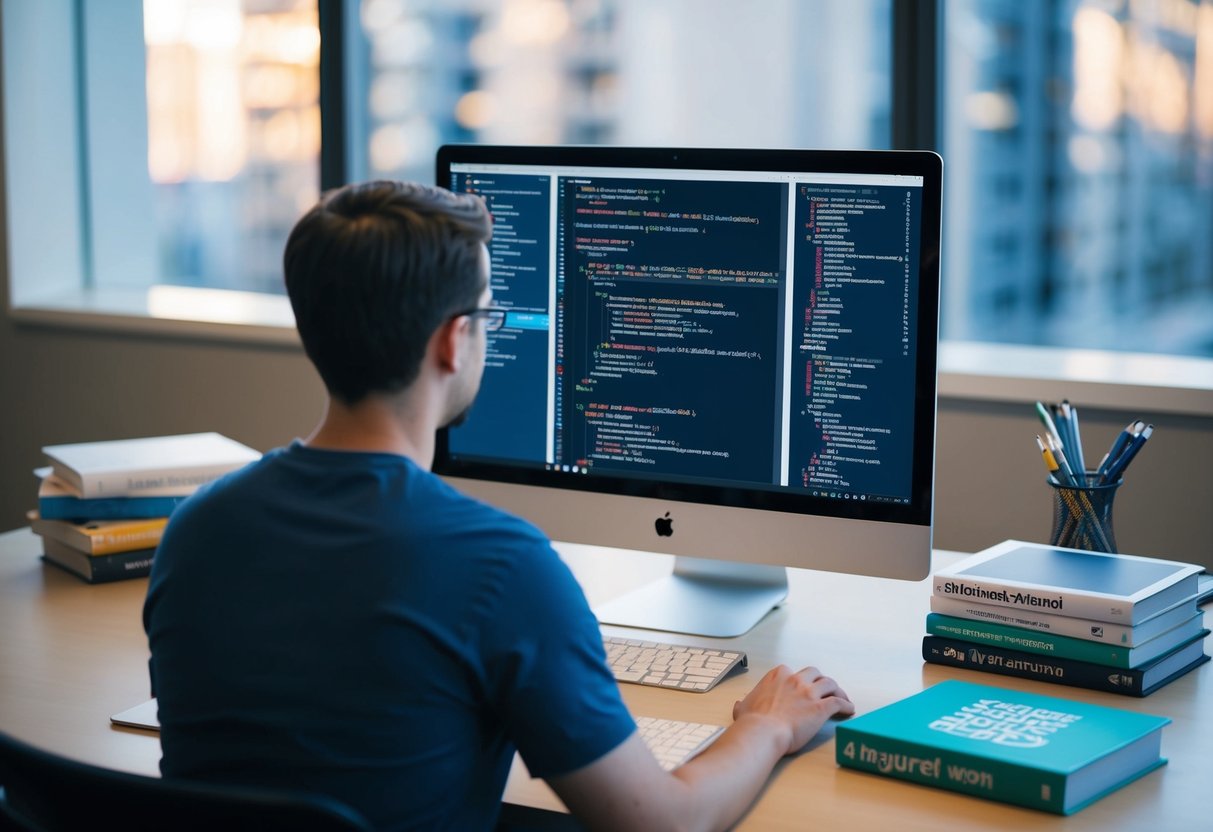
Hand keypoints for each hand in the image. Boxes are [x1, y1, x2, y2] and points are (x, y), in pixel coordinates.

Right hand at [732, 664, 854, 755]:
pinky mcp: (820, 708)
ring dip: (837, 690)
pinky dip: (846, 705)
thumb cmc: (752, 722)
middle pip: (814, 673)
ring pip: (830, 684)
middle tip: (824, 689)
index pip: (791, 672)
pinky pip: (838, 702)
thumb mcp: (743, 708)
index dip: (798, 680)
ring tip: (842, 697)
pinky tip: (848, 710)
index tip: (800, 687)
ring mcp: (808, 692)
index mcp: (777, 676)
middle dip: (820, 680)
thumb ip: (744, 703)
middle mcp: (794, 680)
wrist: (762, 732)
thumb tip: (740, 704)